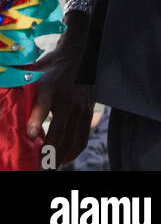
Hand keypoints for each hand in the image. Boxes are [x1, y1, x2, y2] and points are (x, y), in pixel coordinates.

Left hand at [26, 17, 93, 164]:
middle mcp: (68, 98)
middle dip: (48, 153)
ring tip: (48, 168)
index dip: (37, 119)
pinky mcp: (89, 112)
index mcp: (51, 87)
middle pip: (60, 131)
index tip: (30, 134)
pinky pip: (83, 137)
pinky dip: (73, 151)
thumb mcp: (32, 74)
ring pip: (73, 139)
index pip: (44, 104)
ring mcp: (81, 106)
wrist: (78, 55)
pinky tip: (63, 159)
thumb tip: (0, 98)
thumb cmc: (50, 68)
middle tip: (37, 168)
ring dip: (60, 157)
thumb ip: (18, 88)